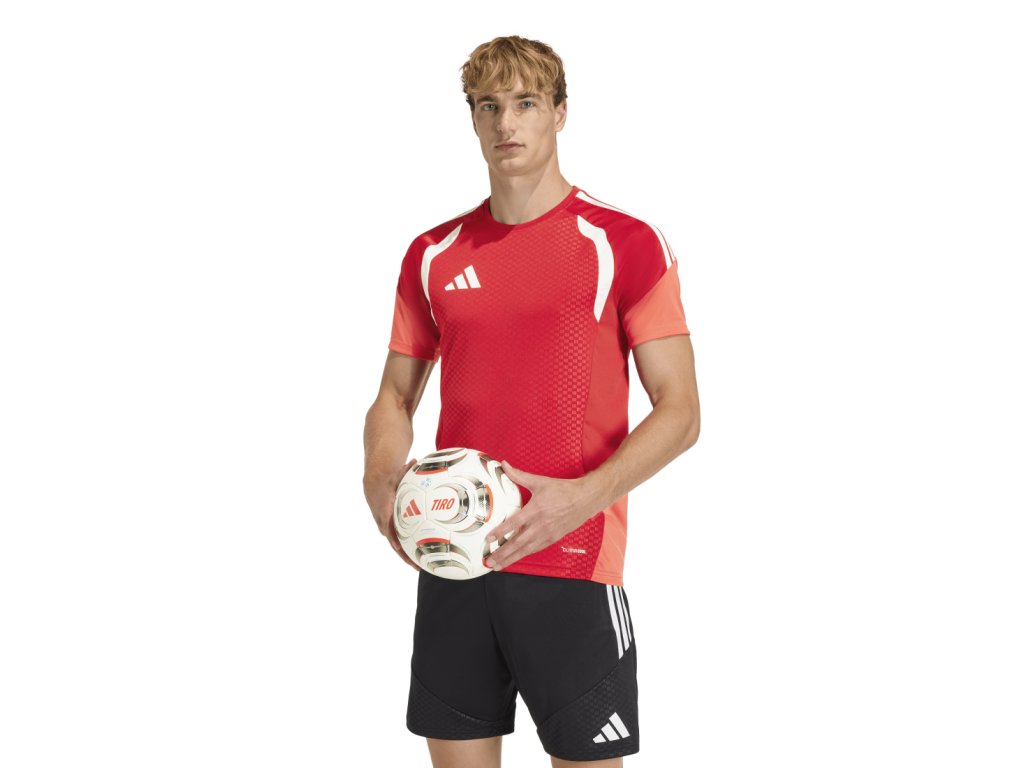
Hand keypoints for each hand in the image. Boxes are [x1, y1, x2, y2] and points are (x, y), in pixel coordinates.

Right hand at [366, 458, 420, 572]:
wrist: (375, 483)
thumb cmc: (388, 478)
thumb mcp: (395, 474)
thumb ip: (405, 470)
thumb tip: (415, 461)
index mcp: (384, 511)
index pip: (388, 527)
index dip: (395, 538)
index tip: (401, 548)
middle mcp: (384, 522)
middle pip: (394, 542)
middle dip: (404, 555)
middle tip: (416, 565)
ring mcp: (386, 527)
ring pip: (396, 545)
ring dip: (407, 557)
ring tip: (420, 567)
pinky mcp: (390, 528)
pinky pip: (399, 541)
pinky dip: (407, 549)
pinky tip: (420, 556)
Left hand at [483, 459, 597, 570]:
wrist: (585, 499)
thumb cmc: (563, 490)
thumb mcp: (539, 481)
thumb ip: (519, 475)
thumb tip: (505, 465)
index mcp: (535, 510)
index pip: (514, 524)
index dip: (500, 532)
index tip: (488, 539)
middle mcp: (540, 525)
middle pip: (518, 543)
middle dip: (502, 553)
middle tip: (489, 561)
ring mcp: (547, 534)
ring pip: (526, 550)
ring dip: (511, 558)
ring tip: (498, 565)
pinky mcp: (553, 538)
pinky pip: (536, 549)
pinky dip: (524, 554)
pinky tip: (516, 558)